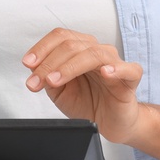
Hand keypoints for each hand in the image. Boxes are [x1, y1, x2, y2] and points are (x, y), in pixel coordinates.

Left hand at [21, 28, 143, 144]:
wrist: (111, 123)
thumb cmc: (88, 103)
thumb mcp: (60, 92)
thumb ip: (48, 78)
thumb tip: (34, 68)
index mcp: (80, 50)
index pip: (61, 37)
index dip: (42, 48)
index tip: (28, 64)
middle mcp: (97, 51)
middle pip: (72, 44)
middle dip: (49, 63)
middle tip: (36, 81)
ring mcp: (115, 64)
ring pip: (94, 54)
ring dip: (70, 66)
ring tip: (55, 80)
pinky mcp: (130, 79)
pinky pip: (129, 69)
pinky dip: (117, 69)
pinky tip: (105, 73)